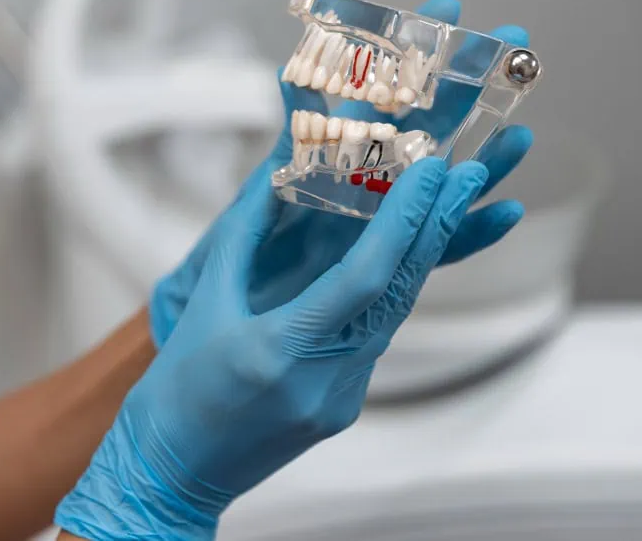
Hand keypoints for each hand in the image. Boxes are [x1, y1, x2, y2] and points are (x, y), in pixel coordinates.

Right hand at [56, 157, 489, 539]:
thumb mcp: (204, 304)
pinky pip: (373, 342)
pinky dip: (385, 295)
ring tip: (439, 205)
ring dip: (416, 259)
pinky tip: (393, 261)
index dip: (404, 219)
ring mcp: (340, 401)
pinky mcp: (342, 410)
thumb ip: (243, 236)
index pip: (365, 277)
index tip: (431, 170)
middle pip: (398, 294)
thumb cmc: (176, 388)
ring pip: (392, 317)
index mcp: (281, 349)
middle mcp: (324, 381)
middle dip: (436, 227)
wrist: (174, 472)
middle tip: (467, 174)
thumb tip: (275, 176)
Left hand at [151, 0, 532, 341]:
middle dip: (468, 89)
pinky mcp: (386, 270)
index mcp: (331, 160)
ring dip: (484, 159)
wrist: (223, 323)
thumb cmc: (231, 254)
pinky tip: (506, 213)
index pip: (380, 98)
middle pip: (425, 131)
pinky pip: (438, 251)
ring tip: (519, 135)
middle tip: (514, 43)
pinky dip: (472, 233)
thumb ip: (287, 141)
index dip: (413, 55)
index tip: (447, 7)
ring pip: (443, 188)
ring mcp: (378, 226)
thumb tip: (287, 75)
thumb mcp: (257, 188)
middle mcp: (362, 186)